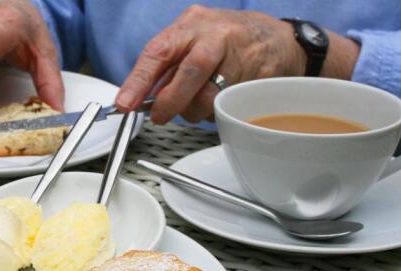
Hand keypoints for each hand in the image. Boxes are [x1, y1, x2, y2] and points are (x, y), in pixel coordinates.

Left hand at [116, 6, 358, 123]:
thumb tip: (141, 98)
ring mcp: (239, 55)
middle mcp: (215, 35)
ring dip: (194, 111)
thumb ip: (167, 66)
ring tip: (194, 106)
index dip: (139, 80)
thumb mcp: (191, 40)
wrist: (275, 39)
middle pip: (190, 71)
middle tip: (159, 116)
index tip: (125, 103)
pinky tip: (217, 101)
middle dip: (170, 101)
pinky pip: (228, 105)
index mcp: (190, 25)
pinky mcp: (256, 77)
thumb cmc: (225, 41)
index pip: (159, 51)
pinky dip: (216, 112)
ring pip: (210, 95)